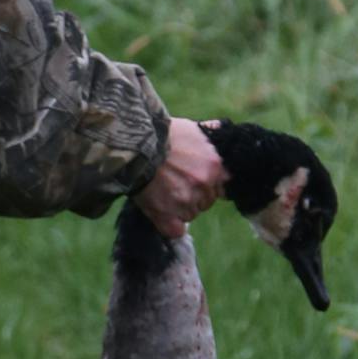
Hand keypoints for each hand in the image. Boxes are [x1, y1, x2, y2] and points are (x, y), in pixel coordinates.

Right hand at [134, 118, 225, 238]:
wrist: (136, 144)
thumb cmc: (162, 133)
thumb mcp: (192, 128)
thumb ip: (209, 134)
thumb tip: (219, 129)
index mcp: (215, 166)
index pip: (222, 185)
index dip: (208, 184)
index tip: (194, 180)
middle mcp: (205, 185)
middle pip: (206, 201)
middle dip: (194, 196)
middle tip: (175, 184)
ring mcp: (187, 202)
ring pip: (191, 214)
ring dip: (180, 208)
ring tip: (163, 193)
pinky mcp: (168, 216)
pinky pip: (176, 230)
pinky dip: (170, 224)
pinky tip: (163, 214)